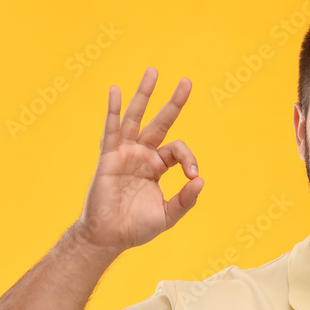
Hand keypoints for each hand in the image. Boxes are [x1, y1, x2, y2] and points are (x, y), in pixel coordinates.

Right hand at [73, 67, 202, 256]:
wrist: (109, 237)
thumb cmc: (136, 227)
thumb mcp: (167, 215)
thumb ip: (185, 200)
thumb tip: (201, 180)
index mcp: (157, 166)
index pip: (177, 150)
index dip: (189, 158)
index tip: (192, 175)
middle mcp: (142, 155)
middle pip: (160, 122)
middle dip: (174, 103)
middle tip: (187, 82)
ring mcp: (125, 153)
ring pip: (136, 118)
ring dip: (144, 95)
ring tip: (153, 72)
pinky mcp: (109, 157)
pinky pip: (111, 130)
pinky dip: (112, 110)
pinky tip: (115, 90)